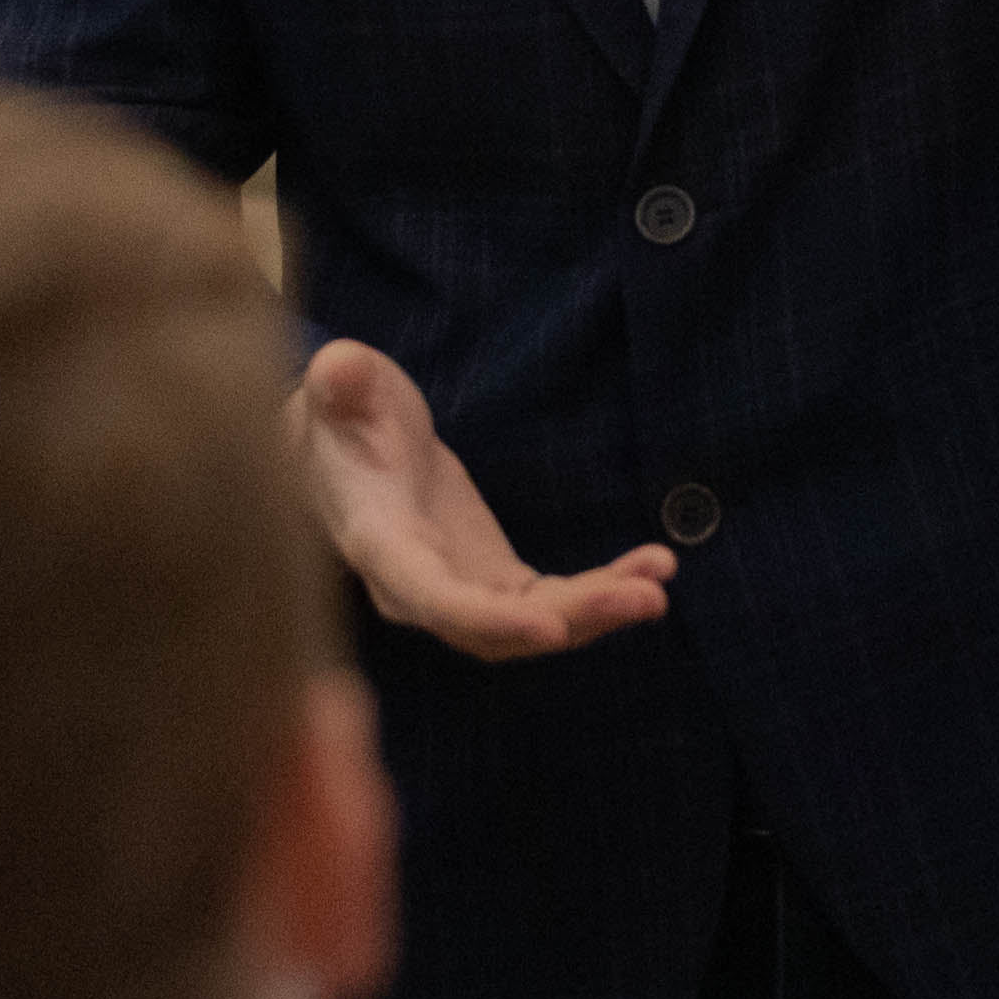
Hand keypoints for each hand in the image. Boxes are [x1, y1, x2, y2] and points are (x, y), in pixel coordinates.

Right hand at [285, 338, 674, 663]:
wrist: (345, 445)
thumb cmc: (343, 411)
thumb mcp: (340, 385)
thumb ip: (341, 382)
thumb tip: (341, 370)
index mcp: (382, 542)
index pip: (433, 596)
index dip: (488, 616)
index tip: (551, 626)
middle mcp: (418, 587)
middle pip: (498, 627)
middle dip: (573, 618)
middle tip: (646, 598)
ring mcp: (460, 588)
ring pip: (531, 624)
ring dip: (597, 611)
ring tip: (658, 586)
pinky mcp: (492, 578)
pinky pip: (549, 602)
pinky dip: (599, 590)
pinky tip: (651, 570)